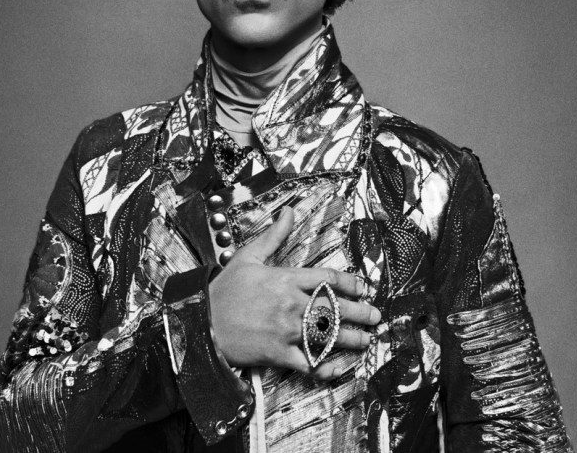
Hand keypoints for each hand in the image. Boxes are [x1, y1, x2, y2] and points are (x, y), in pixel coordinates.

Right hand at [208, 206, 381, 380]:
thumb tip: (289, 210)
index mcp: (286, 279)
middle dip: (360, 312)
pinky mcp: (278, 354)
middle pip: (335, 308)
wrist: (201, 322)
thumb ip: (274, 235)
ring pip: (328, 336)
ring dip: (352, 339)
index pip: (328, 279)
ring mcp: (286, 331)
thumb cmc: (225, 290)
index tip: (362, 288)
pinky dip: (326, 367)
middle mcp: (291, 304)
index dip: (350, 283)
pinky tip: (339, 366)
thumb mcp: (248, 256)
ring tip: (366, 340)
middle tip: (376, 316)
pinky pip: (309, 364)